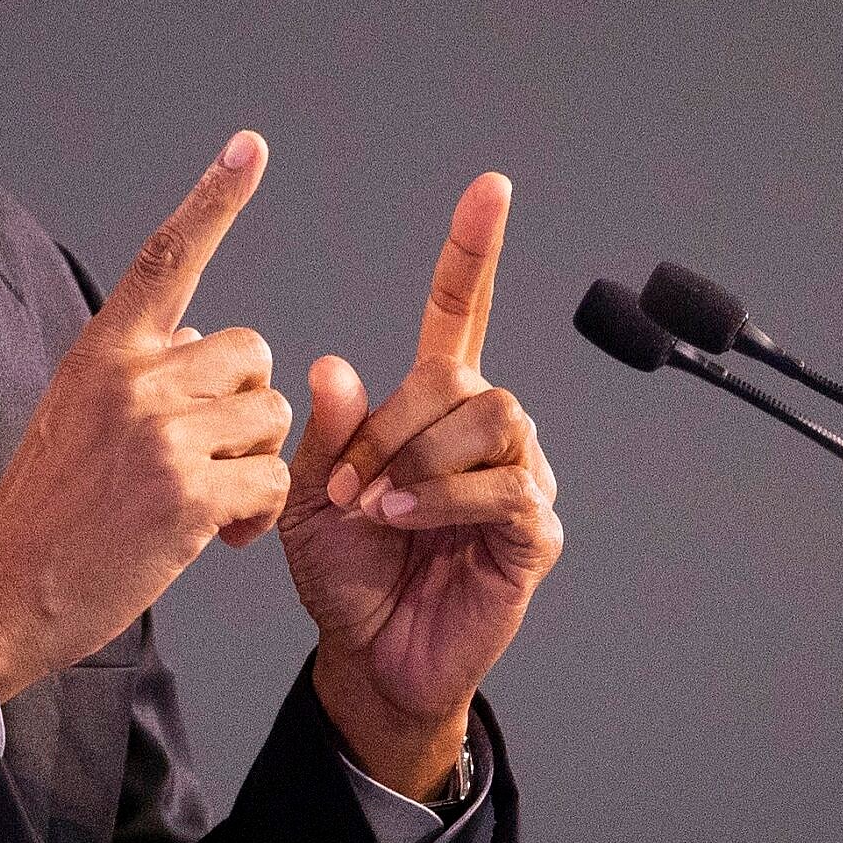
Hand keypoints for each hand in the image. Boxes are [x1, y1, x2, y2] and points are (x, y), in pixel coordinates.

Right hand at [0, 131, 290, 701]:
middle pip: (253, 354)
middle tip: (203, 456)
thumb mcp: (78, 412)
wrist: (9, 592)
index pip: (166, 258)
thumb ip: (140, 369)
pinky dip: (258, 513)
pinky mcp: (189, 495)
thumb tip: (205, 344)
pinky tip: (218, 535)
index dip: (213, 199)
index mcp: (102, 352)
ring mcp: (161, 436)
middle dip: (245, 406)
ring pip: (270, 417)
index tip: (251, 147)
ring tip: (202, 501)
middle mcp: (133, 379)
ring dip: (253, 462)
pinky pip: (272, 480)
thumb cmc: (48, 511)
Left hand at [277, 172, 562, 796]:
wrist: (369, 654)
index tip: (490, 188)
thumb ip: (322, 432)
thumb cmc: (344, 570)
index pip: (461, 310)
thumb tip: (335, 366)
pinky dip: (445, 498)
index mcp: (431, 405)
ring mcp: (518, 476)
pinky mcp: (534, 531)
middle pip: (459, 377)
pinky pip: (507, 486)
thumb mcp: (307, 494)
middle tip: (349, 484)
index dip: (473, 251)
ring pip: (490, 419)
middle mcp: (483, 429)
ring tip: (377, 507)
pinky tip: (403, 520)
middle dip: (394, 425)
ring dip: (420, 460)